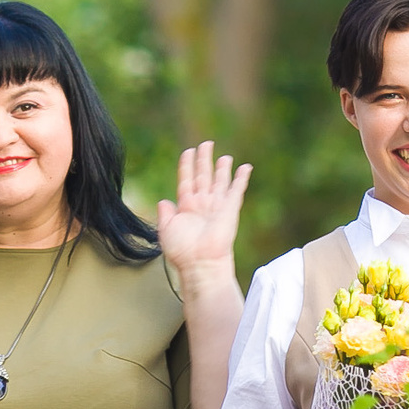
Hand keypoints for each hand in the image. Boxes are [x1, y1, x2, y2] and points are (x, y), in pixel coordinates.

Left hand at [158, 142, 250, 286]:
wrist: (200, 263)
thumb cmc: (182, 251)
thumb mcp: (166, 229)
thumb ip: (164, 213)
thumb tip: (163, 201)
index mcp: (186, 207)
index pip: (186, 180)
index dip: (187, 165)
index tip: (188, 151)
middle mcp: (202, 204)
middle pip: (203, 176)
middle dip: (204, 160)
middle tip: (206, 144)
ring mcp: (216, 206)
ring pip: (219, 181)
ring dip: (222, 168)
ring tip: (225, 156)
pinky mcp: (230, 209)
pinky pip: (237, 190)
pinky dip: (241, 178)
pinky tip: (245, 167)